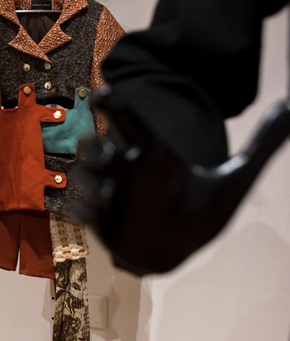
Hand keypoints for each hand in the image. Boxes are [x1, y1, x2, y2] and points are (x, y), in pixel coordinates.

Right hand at [71, 88, 289, 275]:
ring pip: (82, 175)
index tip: (108, 92)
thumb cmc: (199, 212)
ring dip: (90, 181)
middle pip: (94, 146)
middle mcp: (121, 170)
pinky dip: (83, 211)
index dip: (115, 105)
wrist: (176, 248)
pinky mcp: (97, 220)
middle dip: (94, 145)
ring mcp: (105, 194)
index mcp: (149, 154)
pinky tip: (97, 217)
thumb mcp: (235, 180)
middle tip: (110, 153)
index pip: (128, 122)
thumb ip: (261, 144)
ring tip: (110, 196)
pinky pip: (80, 211)